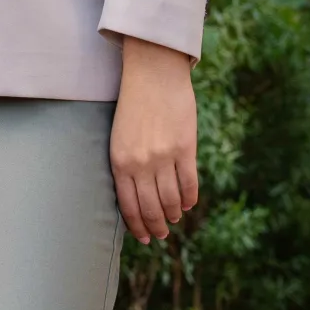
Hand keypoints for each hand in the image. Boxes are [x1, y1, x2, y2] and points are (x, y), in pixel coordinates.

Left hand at [110, 36, 199, 244]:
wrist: (152, 72)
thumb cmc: (133, 103)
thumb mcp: (120, 135)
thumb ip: (127, 163)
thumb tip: (136, 192)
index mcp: (119, 160)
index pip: (128, 205)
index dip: (137, 225)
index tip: (143, 237)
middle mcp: (141, 163)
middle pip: (151, 207)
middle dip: (156, 226)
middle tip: (161, 234)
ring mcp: (164, 156)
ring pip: (171, 200)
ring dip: (173, 215)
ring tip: (174, 220)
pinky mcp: (185, 148)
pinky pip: (189, 183)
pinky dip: (190, 199)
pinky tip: (188, 205)